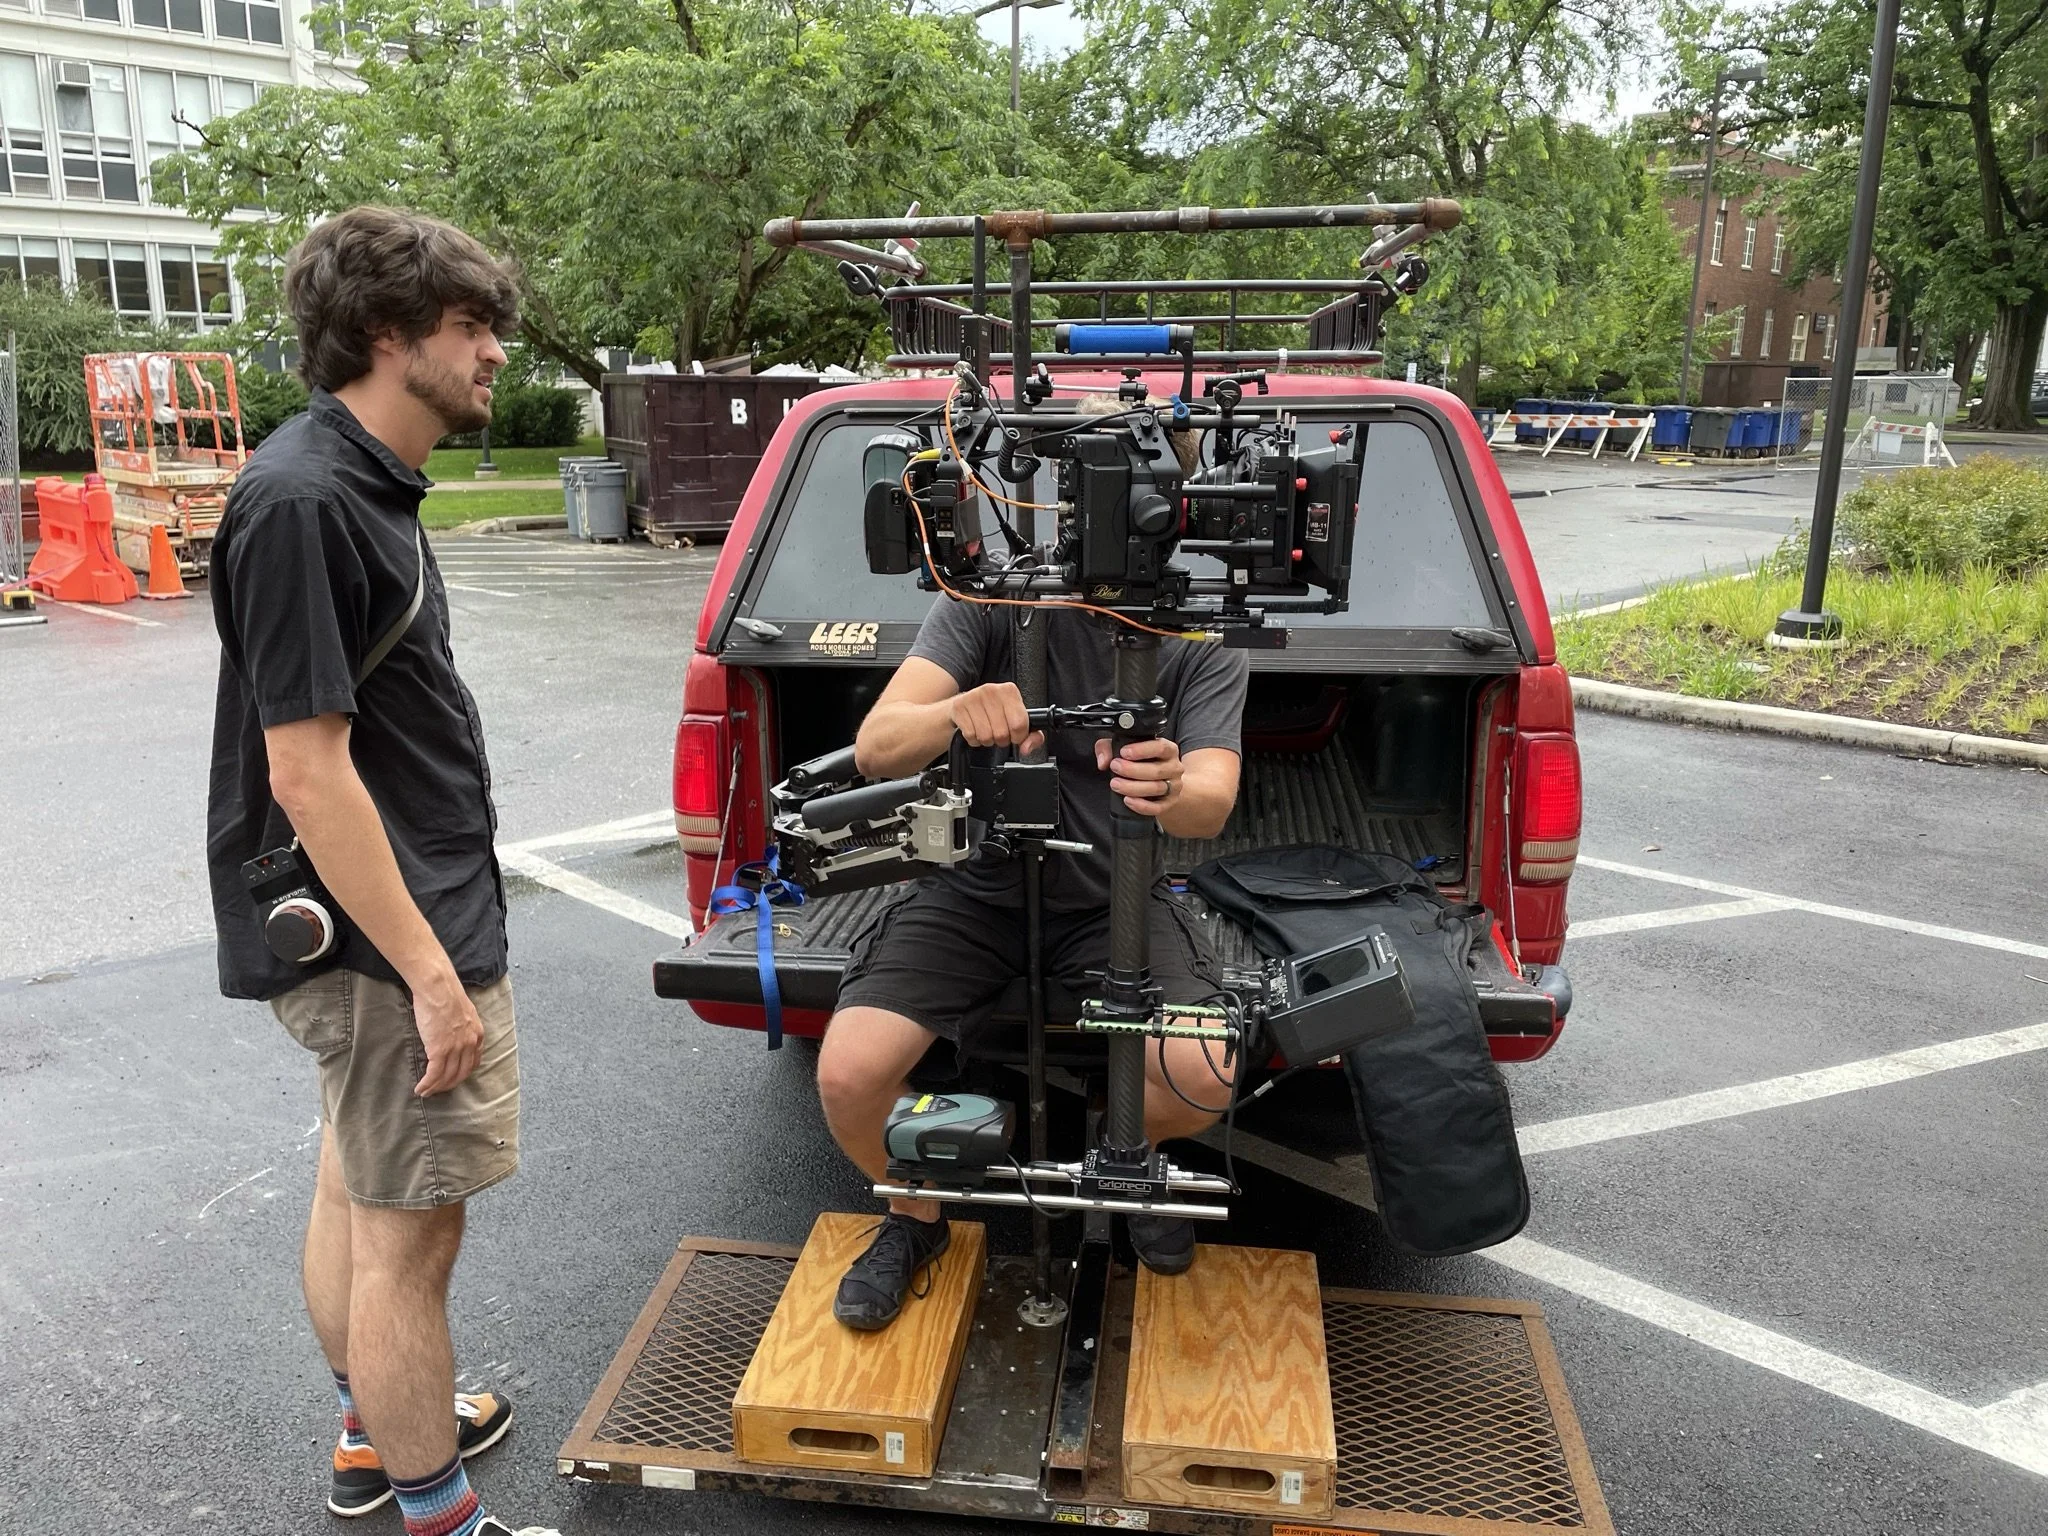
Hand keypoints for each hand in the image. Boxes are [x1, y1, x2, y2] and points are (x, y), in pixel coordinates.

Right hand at [410, 972, 483, 1095]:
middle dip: (449, 1085)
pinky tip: (420, 1088)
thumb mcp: (464, 1013)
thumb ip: (462, 1027)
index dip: (462, 1074)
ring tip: (426, 1092)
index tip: (452, 1079)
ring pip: (447, 1077)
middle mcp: (469, 1044)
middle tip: (438, 1090)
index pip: (473, 1062)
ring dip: (435, 1088)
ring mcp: (455, 1048)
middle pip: (461, 1074)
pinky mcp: (439, 1050)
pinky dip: (427, 1084)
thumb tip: (451, 1034)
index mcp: (477, 1034)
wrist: (437, 988)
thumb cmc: (446, 994)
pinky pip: (434, 1074)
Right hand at [949, 682, 1042, 755]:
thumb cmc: (993, 713)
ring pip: (986, 736)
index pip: (1020, 723)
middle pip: (1002, 733)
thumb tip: (1026, 748)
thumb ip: (1031, 736)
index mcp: (1009, 691)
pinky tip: (975, 730)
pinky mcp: (959, 707)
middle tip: (998, 733)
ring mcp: (974, 697)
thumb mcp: (1016, 720)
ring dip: (987, 740)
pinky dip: (974, 739)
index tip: (1014, 735)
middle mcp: (992, 690)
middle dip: (1001, 740)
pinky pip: (971, 735)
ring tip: (986, 731)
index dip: (1018, 737)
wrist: (964, 705)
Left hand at [1094, 736, 1184, 816]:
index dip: (1142, 750)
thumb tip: (1104, 761)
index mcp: (1168, 750)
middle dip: (1132, 770)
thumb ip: (1109, 748)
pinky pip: (1157, 807)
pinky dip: (1141, 805)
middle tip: (1115, 767)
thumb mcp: (1124, 748)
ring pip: (1156, 788)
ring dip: (1133, 787)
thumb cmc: (1142, 762)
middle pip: (1156, 770)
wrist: (1162, 783)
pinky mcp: (1169, 803)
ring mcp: (1173, 786)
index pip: (1160, 747)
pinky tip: (1127, 800)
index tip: (1124, 752)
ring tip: (1115, 784)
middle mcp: (1174, 767)